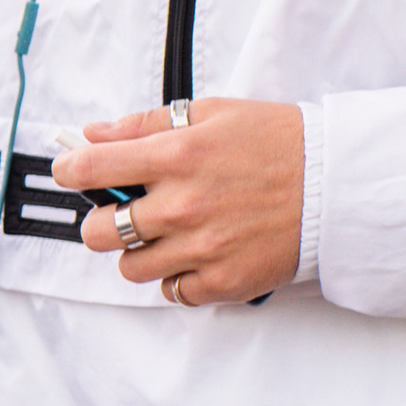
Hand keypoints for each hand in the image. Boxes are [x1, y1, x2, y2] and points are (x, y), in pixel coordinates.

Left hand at [51, 100, 303, 307]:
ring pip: (129, 268)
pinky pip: (171, 292)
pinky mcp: (222, 281)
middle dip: (100, 221)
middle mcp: (183, 205)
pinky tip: (193, 255)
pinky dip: (174, 277)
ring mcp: (201, 248)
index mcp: (177, 154)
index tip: (69, 171)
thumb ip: (146, 124)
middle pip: (98, 231)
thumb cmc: (278, 143)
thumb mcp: (213, 113)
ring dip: (138, 252)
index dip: (68, 170)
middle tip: (120, 213)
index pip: (92, 167)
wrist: (336, 185)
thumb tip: (95, 134)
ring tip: (165, 235)